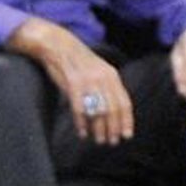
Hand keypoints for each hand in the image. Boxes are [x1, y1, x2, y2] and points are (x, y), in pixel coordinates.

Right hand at [20, 24, 133, 145]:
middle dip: (113, 129)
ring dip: (99, 129)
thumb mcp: (100, 70)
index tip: (127, 136)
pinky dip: (82, 124)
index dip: (126, 121)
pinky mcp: (72, 83)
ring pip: (97, 112)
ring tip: (98, 140)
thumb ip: (109, 87)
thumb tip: (118, 113)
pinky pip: (80, 109)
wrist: (58, 44)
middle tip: (111, 142)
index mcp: (111, 75)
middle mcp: (101, 77)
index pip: (124, 102)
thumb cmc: (79, 61)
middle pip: (112, 110)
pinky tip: (82, 132)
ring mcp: (87, 80)